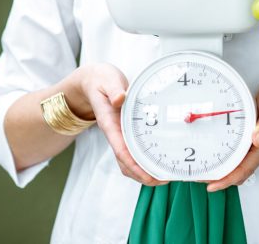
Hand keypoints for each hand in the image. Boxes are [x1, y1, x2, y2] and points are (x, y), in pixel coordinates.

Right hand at [79, 63, 167, 186]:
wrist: (92, 81)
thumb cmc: (101, 80)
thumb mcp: (108, 80)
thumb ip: (114, 89)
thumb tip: (119, 99)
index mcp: (109, 123)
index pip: (120, 150)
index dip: (134, 165)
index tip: (149, 176)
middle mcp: (113, 133)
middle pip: (126, 162)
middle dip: (143, 174)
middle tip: (165, 178)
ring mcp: (119, 135)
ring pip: (128, 161)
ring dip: (144, 172)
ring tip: (165, 175)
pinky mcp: (124, 132)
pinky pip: (132, 152)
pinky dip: (143, 161)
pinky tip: (158, 161)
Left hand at [206, 74, 258, 191]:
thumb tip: (257, 140)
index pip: (243, 171)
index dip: (227, 180)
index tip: (211, 186)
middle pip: (239, 172)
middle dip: (221, 178)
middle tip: (200, 176)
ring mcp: (257, 144)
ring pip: (238, 164)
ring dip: (223, 169)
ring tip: (205, 167)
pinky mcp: (253, 137)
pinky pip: (239, 153)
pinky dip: (227, 157)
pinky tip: (217, 152)